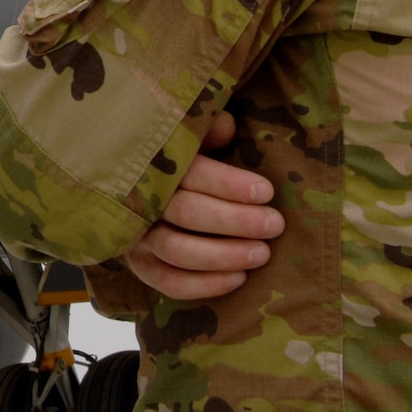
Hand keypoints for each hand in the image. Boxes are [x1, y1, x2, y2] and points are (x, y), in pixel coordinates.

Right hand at [123, 112, 284, 299]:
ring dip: (224, 255)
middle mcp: (141, 202)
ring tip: (262, 254)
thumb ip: (208, 131)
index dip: (229, 184)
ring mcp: (136, 237)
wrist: (138, 190)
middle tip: (274, 225)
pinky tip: (238, 279)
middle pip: (188, 213)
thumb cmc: (179, 162)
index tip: (266, 191)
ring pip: (178, 251)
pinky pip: (169, 283)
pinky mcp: (140, 266)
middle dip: (237, 221)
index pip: (192, 174)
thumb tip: (227, 126)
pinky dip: (204, 285)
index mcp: (154, 165)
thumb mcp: (191, 140)